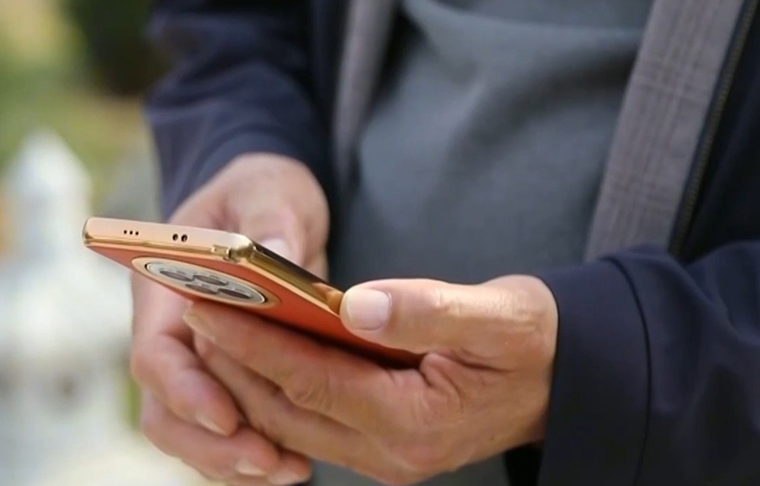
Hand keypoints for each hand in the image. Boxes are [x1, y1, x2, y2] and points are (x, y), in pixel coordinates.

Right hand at [130, 153, 328, 484]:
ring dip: (234, 459)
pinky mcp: (231, 376)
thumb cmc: (261, 192)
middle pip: (166, 411)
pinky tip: (300, 465)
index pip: (154, 353)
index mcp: (163, 288)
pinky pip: (229, 428)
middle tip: (266, 462)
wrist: (269, 204)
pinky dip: (255, 451)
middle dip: (210, 444)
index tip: (226, 416)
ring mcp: (198, 361)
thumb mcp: (269, 191)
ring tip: (291, 472)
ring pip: (194, 431)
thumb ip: (267, 220)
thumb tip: (269, 252)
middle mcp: (173, 333)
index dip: (184, 391)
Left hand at [187, 275, 558, 484]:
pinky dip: (279, 389)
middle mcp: (392, 454)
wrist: (565, 378)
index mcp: (414, 422)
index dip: (254, 342)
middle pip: (288, 410)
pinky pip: (313, 422)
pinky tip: (260, 353)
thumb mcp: (497, 316)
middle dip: (235, 362)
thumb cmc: (534, 340)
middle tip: (194, 307)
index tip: (208, 303)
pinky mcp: (385, 446)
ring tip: (214, 326)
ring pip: (293, 421)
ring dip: (249, 378)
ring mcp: (386, 458)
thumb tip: (355, 302)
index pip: (310, 380)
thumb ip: (428, 310)